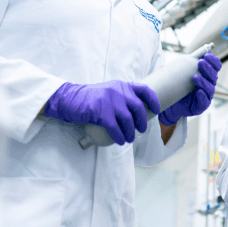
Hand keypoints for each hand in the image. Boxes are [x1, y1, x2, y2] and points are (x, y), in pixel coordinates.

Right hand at [44, 81, 159, 144]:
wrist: (70, 99)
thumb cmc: (90, 98)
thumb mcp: (109, 90)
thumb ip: (121, 95)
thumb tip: (136, 109)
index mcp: (122, 85)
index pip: (144, 89)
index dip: (153, 100)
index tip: (157, 109)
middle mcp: (118, 91)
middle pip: (138, 108)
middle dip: (142, 121)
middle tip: (140, 130)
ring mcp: (109, 101)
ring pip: (128, 120)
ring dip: (131, 132)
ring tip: (129, 139)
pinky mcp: (101, 113)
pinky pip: (115, 128)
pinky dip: (120, 136)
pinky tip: (120, 141)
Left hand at [158, 53, 221, 125]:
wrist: (171, 99)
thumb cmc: (180, 83)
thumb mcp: (186, 70)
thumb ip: (194, 60)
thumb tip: (204, 47)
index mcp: (208, 74)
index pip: (215, 66)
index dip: (213, 60)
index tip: (206, 54)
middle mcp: (209, 84)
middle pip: (213, 76)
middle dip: (208, 69)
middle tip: (200, 62)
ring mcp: (206, 95)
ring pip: (210, 88)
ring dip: (203, 82)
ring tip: (195, 77)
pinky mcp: (201, 106)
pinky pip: (205, 101)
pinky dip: (202, 96)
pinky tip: (198, 91)